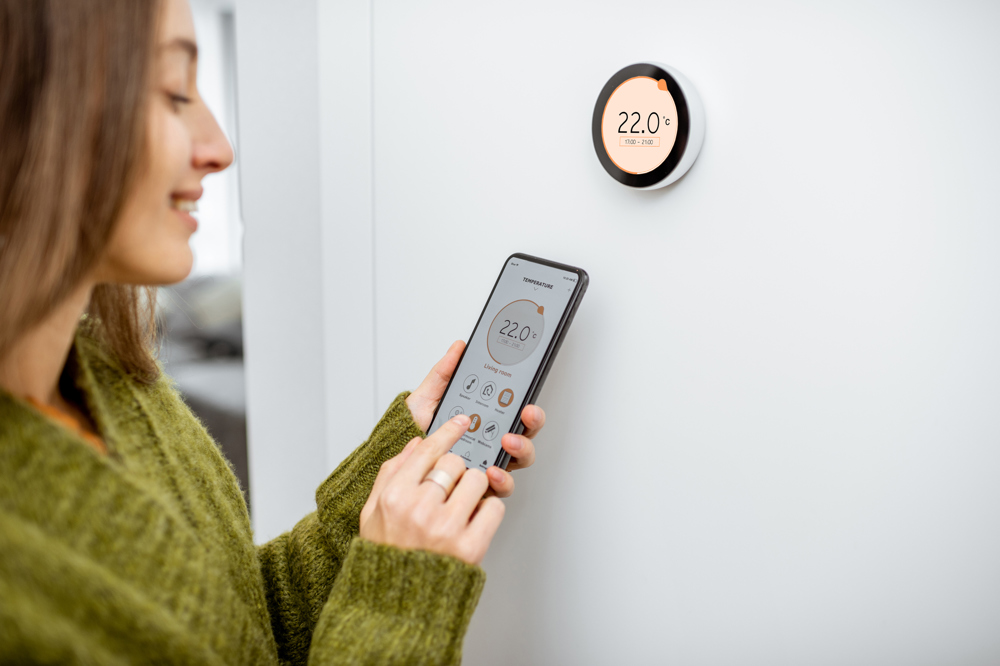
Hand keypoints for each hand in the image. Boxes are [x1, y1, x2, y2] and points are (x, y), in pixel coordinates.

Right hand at [359, 414, 505, 564]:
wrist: (396, 605)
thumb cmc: (386, 556)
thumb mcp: (372, 511)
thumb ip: (392, 473)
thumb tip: (416, 443)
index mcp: (394, 497)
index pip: (427, 450)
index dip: (448, 432)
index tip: (461, 422)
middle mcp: (420, 509)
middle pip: (455, 463)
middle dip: (458, 470)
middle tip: (453, 484)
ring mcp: (446, 528)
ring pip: (478, 480)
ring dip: (475, 488)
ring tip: (462, 504)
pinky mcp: (470, 547)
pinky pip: (494, 508)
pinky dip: (488, 511)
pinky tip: (473, 521)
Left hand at [405, 342, 546, 496]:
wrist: (396, 456)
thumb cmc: (414, 430)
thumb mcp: (428, 397)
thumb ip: (444, 373)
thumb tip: (459, 348)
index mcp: (485, 419)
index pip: (516, 412)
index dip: (528, 408)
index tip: (527, 402)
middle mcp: (491, 441)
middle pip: (525, 434)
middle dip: (531, 425)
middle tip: (524, 416)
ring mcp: (488, 463)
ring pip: (519, 460)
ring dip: (521, 450)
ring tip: (507, 443)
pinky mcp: (480, 486)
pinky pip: (501, 487)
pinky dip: (502, 481)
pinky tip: (491, 473)